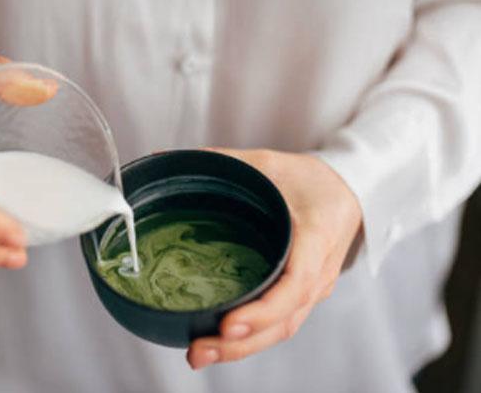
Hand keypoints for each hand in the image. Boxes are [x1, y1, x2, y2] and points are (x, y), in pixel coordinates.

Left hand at [187, 149, 361, 368]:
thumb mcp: (266, 163)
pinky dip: (250, 338)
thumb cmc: (308, 179)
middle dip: (242, 343)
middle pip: (284, 320)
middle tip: (199, 350)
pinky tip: (218, 342)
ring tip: (199, 353)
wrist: (348, 190)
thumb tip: (163, 160)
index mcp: (315, 236)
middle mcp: (317, 272)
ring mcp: (312, 288)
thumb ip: (219, 162)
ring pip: (281, 329)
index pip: (295, 283)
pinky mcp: (301, 295)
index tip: (229, 323)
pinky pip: (278, 323)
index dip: (263, 309)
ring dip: (241, 348)